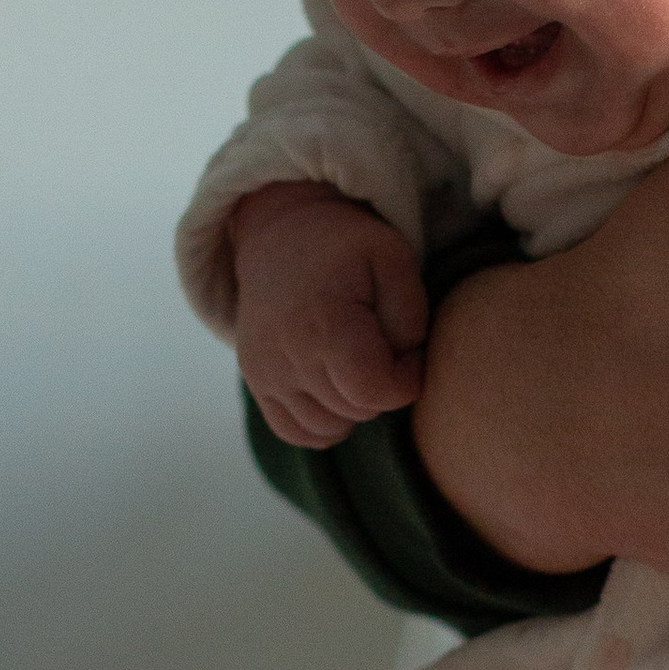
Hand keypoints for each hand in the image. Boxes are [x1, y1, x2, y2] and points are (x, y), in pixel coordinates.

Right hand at [232, 182, 429, 449]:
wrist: (280, 236)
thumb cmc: (347, 248)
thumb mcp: (395, 258)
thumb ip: (411, 317)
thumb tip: (404, 367)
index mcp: (324, 321)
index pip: (373, 391)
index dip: (405, 380)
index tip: (409, 351)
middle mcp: (286, 354)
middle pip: (356, 410)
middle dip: (383, 386)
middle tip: (385, 347)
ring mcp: (265, 372)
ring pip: (329, 428)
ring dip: (355, 406)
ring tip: (359, 363)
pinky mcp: (257, 382)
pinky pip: (296, 432)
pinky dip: (324, 424)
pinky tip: (337, 391)